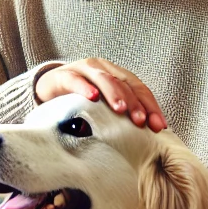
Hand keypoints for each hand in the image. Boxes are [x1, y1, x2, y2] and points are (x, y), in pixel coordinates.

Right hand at [35, 58, 167, 131]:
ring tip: (121, 110)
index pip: (139, 89)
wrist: (47, 87)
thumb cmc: (80, 99)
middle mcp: (104, 68)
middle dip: (135, 103)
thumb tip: (144, 140)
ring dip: (114, 94)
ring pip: (104, 79)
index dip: (151, 107)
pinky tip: (92, 98)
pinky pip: (75, 80)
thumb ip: (119, 116)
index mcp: (117, 75)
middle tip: (141, 121)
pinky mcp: (64, 75)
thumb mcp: (102, 107)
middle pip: (124, 84)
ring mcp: (84, 69)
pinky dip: (84, 88)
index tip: (160, 126)